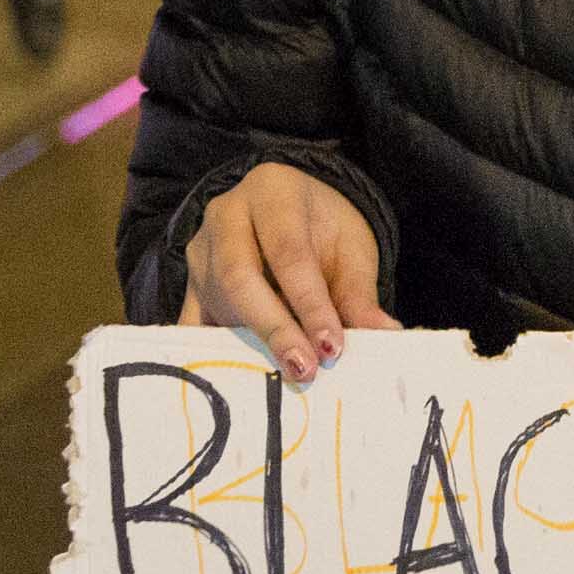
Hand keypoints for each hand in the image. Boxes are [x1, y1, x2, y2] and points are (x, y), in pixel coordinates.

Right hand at [191, 161, 388, 380]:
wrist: (291, 212)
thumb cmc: (324, 229)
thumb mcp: (351, 249)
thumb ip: (360, 293)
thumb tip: (383, 334)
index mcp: (272, 191)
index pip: (288, 252)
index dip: (309, 303)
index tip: (331, 346)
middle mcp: (225, 214)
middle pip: (238, 276)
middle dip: (273, 328)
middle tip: (304, 368)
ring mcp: (200, 250)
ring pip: (216, 302)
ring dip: (249, 344)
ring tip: (285, 376)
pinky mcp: (190, 286)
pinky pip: (193, 324)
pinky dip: (213, 355)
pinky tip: (240, 381)